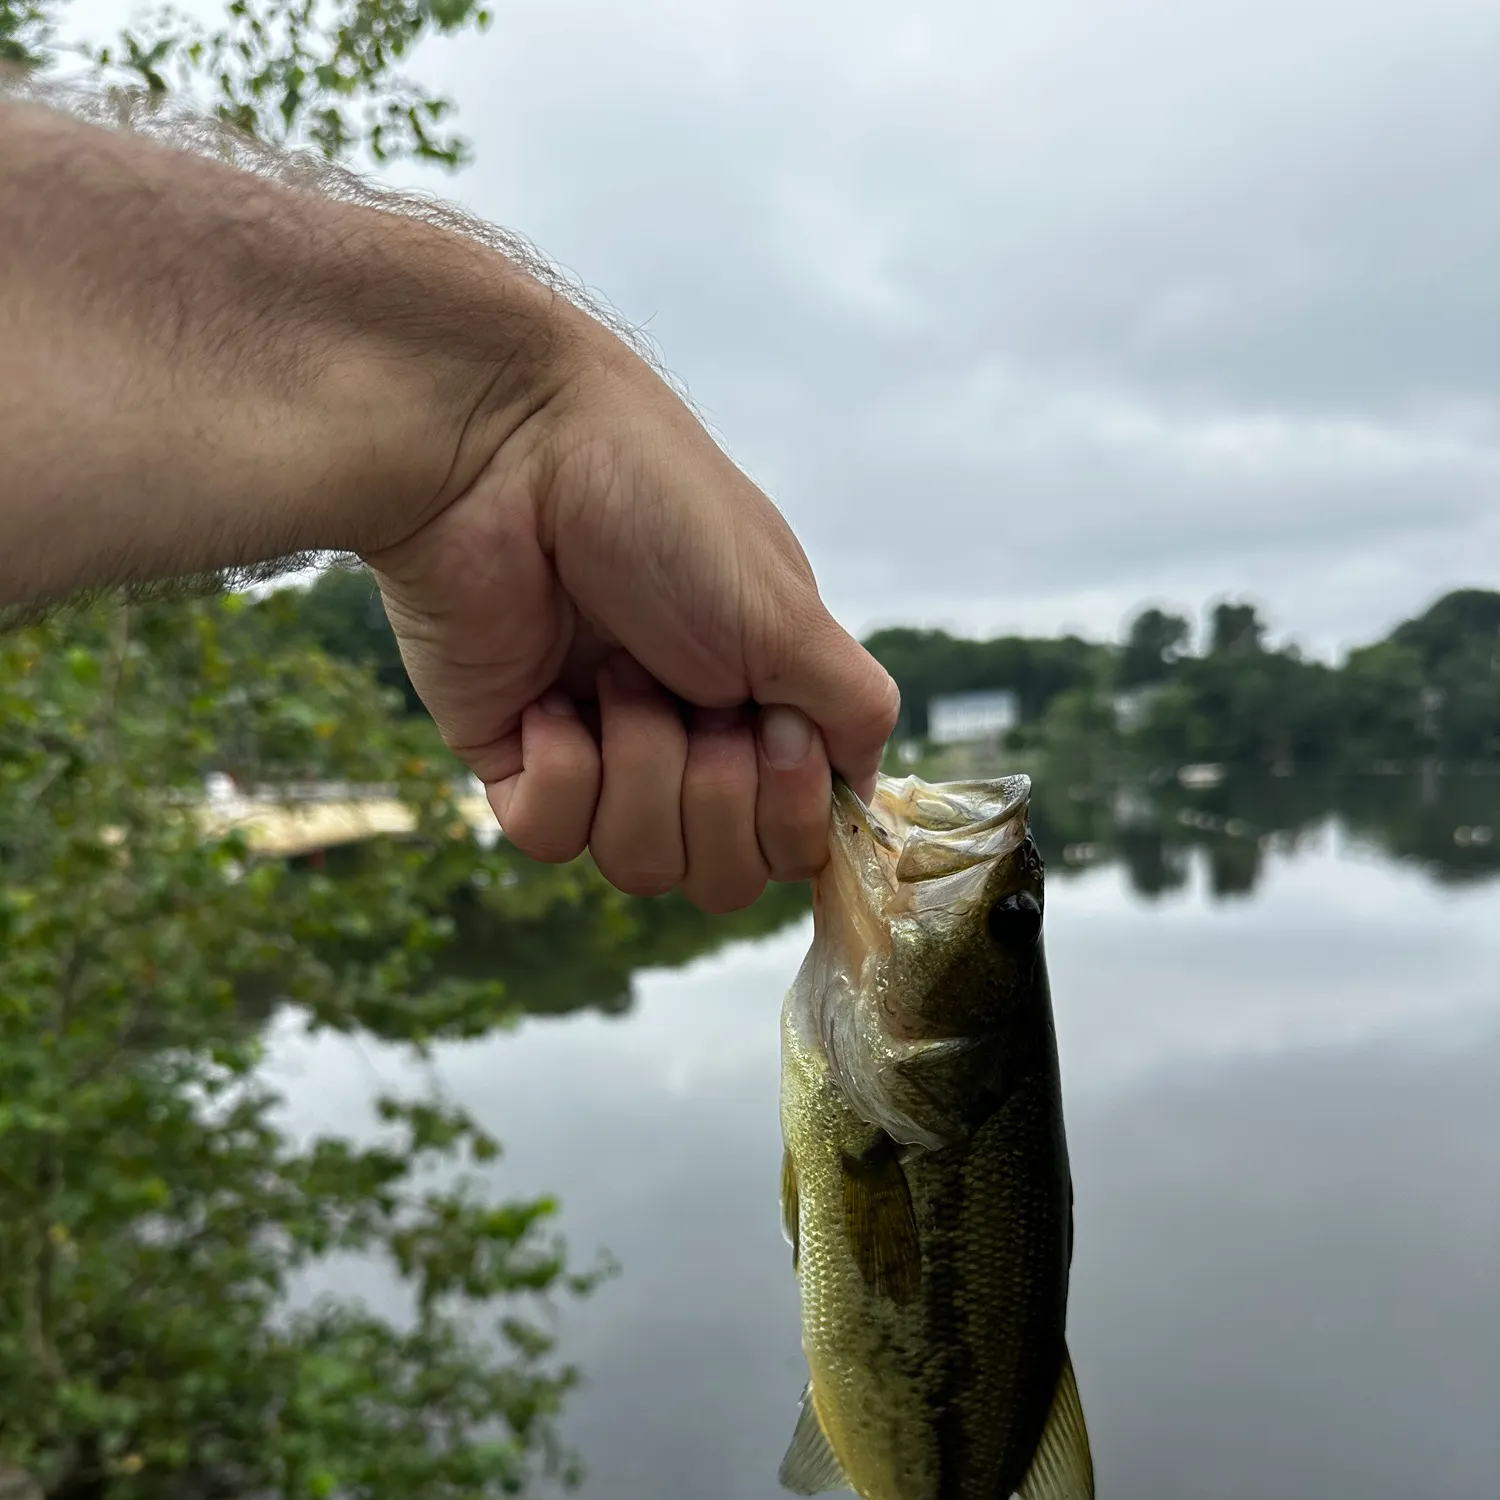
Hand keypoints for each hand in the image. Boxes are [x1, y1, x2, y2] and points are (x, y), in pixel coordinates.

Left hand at [365, 314, 899, 913]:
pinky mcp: (514, 758)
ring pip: (640, 867)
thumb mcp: (791, 615)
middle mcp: (687, 739)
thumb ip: (852, 714)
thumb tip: (858, 796)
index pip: (796, 844)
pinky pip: (549, 840)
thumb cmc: (665, 511)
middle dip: (713, 796)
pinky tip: (549, 700)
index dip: (791, 816)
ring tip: (614, 674)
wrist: (513, 452)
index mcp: (762, 705)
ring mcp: (600, 753)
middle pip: (723, 878)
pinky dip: (562, 772)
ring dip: (640, 767)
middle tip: (692, 697)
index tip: (773, 729)